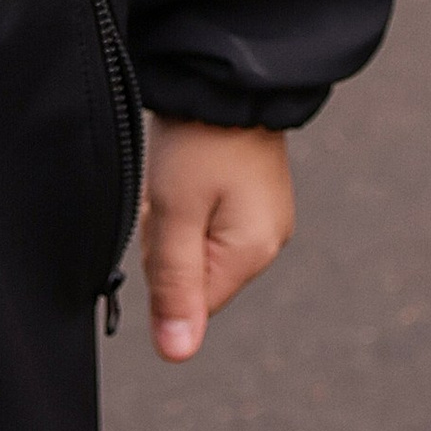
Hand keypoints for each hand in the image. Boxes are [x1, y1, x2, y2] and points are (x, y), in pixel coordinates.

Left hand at [139, 118, 294, 361]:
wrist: (225, 76)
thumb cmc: (201, 140)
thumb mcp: (176, 212)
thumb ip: (174, 284)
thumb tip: (176, 354)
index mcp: (253, 252)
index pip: (194, 300)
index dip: (164, 265)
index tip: (164, 219)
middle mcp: (265, 240)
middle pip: (193, 271)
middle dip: (167, 238)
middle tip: (170, 189)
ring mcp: (260, 215)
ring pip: (194, 241)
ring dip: (174, 213)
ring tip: (180, 172)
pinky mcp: (250, 193)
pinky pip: (204, 215)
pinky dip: (186, 196)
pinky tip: (187, 166)